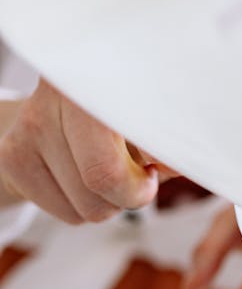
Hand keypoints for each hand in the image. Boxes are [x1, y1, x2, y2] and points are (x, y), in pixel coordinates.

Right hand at [0, 80, 158, 221]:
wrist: (60, 112)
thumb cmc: (121, 119)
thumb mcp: (154, 124)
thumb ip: (170, 145)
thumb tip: (178, 166)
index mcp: (103, 74)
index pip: (131, 135)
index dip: (151, 167)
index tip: (151, 172)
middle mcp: (61, 91)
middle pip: (103, 178)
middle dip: (131, 194)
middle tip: (137, 177)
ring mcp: (31, 123)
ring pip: (88, 206)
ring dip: (108, 202)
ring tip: (104, 170)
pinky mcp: (12, 155)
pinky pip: (69, 214)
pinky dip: (84, 208)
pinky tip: (80, 176)